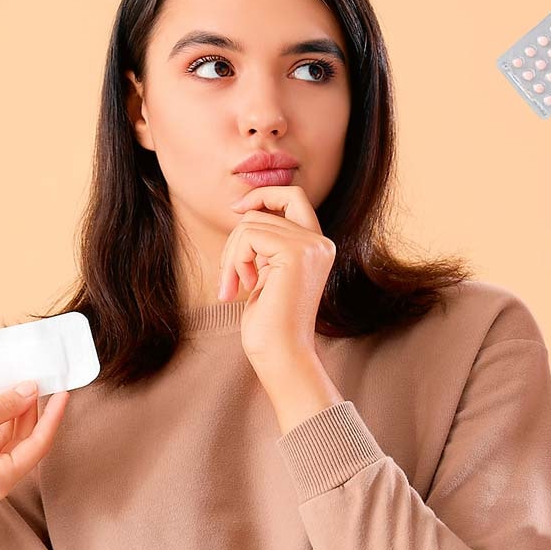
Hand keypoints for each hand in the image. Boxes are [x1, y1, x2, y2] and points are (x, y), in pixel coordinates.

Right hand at [0, 382, 68, 511]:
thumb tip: (31, 391)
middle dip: (32, 415)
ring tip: (21, 391)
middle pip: (24, 447)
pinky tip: (0, 406)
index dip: (53, 416)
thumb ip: (6, 405)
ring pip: (8, 448)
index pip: (38, 445)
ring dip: (15, 420)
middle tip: (40, 386)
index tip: (64, 393)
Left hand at [223, 186, 342, 432]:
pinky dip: (235, 260)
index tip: (237, 210)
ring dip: (232, 256)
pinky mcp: (297, 253)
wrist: (281, 355)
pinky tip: (241, 287)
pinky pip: (249, 236)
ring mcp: (311, 246)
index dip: (263, 195)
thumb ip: (265, 243)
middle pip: (264, 210)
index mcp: (317, 245)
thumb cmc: (270, 323)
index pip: (292, 195)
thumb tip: (245, 210)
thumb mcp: (266, 272)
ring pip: (251, 224)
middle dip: (237, 237)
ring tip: (234, 286)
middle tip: (230, 272)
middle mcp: (320, 241)